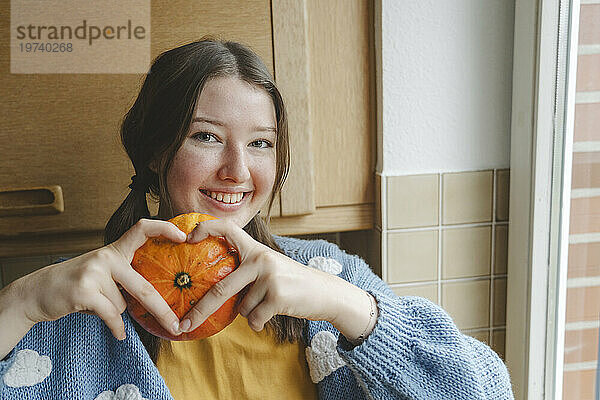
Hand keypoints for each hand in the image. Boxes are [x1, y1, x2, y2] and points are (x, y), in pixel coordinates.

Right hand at [13, 219, 186, 340]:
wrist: (35, 292)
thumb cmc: (75, 284)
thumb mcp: (101, 272)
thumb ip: (125, 277)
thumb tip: (157, 297)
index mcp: (114, 250)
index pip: (142, 229)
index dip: (164, 228)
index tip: (184, 235)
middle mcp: (106, 257)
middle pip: (143, 286)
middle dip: (162, 310)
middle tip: (176, 325)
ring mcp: (94, 272)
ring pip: (123, 305)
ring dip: (114, 312)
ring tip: (95, 304)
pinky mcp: (84, 290)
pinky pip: (112, 315)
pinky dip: (115, 327)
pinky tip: (118, 333)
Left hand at [181, 219, 360, 333]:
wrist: (325, 292)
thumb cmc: (292, 284)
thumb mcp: (269, 269)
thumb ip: (245, 273)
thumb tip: (213, 293)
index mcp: (255, 249)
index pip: (227, 229)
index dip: (205, 229)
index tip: (186, 238)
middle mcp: (260, 259)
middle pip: (221, 288)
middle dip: (200, 310)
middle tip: (183, 325)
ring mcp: (269, 277)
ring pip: (242, 309)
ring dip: (251, 314)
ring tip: (270, 303)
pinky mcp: (277, 296)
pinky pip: (254, 319)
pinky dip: (259, 323)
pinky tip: (274, 313)